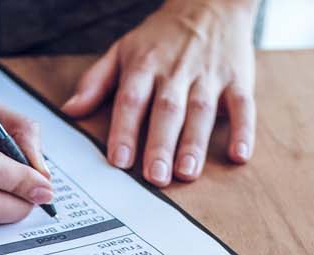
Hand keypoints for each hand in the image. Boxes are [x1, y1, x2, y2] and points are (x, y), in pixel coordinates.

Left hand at [61, 0, 258, 185]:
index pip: (131, 100)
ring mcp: (209, 76)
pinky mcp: (238, 79)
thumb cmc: (162, 36)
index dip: (125, 130)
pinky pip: (243, 106)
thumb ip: (96, 81)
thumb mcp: (122, 50)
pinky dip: (244, 131)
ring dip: (195, 143)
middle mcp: (176, 71)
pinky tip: (239, 156)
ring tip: (187, 172)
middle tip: (155, 177)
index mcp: (144, 66)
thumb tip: (70, 110)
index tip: (119, 160)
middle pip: (167, 110)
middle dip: (161, 145)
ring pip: (202, 111)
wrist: (210, 3)